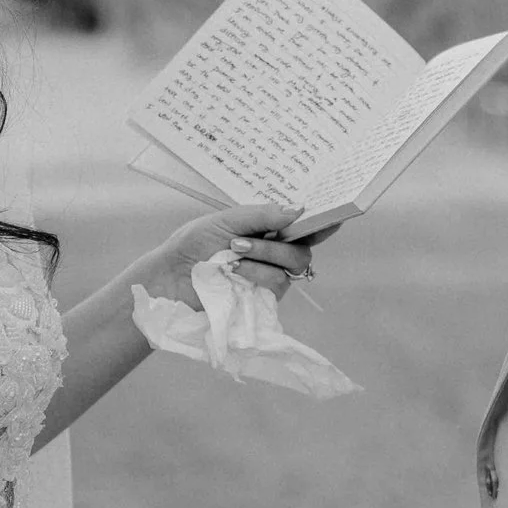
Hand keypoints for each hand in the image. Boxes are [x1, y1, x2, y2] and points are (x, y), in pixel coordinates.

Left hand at [131, 203, 313, 305]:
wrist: (173, 277)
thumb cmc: (194, 244)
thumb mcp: (226, 220)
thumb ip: (262, 215)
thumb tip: (299, 210)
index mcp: (269, 230)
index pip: (304, 226)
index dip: (322, 222)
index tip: (335, 216)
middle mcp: (275, 254)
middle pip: (303, 248)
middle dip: (275, 244)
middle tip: (240, 242)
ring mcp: (272, 277)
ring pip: (293, 265)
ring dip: (261, 258)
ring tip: (230, 257)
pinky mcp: (265, 298)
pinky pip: (278, 283)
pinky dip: (255, 274)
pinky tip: (233, 274)